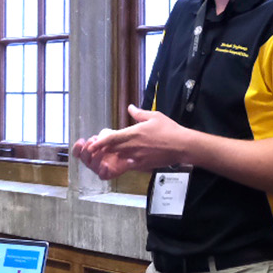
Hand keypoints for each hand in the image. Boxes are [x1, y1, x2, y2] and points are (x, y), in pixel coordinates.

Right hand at [70, 130, 130, 180]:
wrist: (129, 153)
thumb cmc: (115, 143)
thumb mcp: (108, 135)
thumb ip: (102, 136)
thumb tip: (96, 140)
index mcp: (89, 153)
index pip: (77, 153)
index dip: (77, 148)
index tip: (82, 141)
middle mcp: (91, 161)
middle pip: (83, 158)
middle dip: (86, 149)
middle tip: (92, 141)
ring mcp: (98, 169)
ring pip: (92, 165)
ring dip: (96, 156)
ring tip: (103, 150)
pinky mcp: (107, 174)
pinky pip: (101, 176)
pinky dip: (103, 171)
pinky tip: (106, 164)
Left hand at [72, 106, 188, 176]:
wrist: (182, 145)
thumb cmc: (169, 130)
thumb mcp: (154, 116)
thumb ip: (139, 113)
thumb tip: (130, 107)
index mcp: (133, 133)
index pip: (111, 139)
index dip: (99, 143)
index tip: (91, 144)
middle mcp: (132, 146)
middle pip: (111, 150)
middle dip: (102, 150)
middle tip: (97, 150)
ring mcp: (137, 157)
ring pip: (118, 158)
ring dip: (111, 157)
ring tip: (108, 155)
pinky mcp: (143, 165)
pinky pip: (128, 166)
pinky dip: (122, 164)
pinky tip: (122, 162)